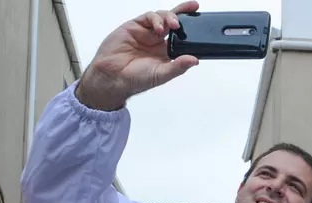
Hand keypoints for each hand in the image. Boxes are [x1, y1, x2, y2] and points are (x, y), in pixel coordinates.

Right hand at [76, 1, 200, 110]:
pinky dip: (156, 19)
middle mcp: (157, 40)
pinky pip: (148, 17)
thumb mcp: (161, 75)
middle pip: (172, 21)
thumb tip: (195, 60)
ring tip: (173, 25)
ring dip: (169, 17)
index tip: (200, 17)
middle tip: (190, 14)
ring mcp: (146, 32)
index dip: (191, 26)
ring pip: (161, 16)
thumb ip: (178, 66)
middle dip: (182, 14)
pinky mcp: (134, 26)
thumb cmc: (135, 79)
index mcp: (166, 52)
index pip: (182, 36)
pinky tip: (159, 28)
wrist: (112, 77)